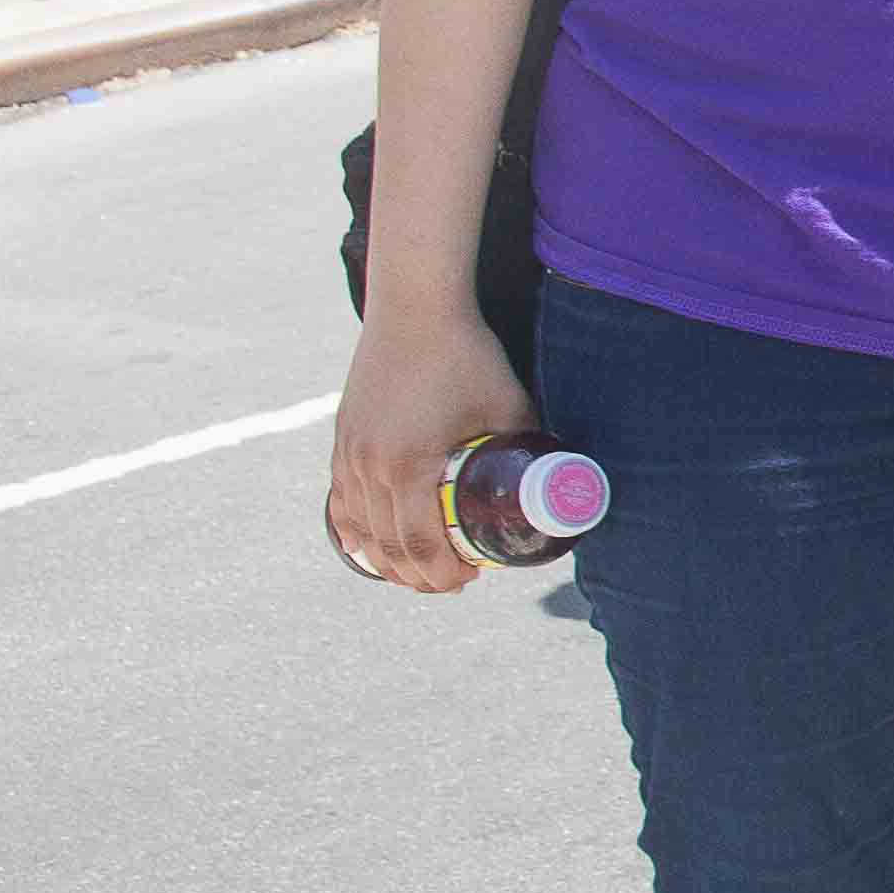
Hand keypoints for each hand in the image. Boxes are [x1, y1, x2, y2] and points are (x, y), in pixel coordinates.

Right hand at [327, 307, 533, 596]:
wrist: (414, 309)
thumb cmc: (466, 356)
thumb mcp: (509, 408)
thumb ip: (526, 445)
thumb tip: (553, 478)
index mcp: (408, 466)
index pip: (421, 545)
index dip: (442, 573)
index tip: (468, 580)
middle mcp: (369, 466)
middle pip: (387, 546)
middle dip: (417, 575)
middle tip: (448, 583)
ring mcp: (349, 453)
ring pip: (359, 527)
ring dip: (386, 557)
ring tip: (415, 571)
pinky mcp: (342, 438)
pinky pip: (340, 499)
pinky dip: (352, 529)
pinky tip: (362, 546)